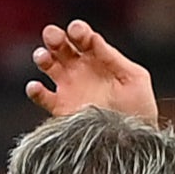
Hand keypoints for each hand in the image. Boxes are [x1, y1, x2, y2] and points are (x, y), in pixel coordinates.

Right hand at [27, 20, 158, 121]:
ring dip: (42, 57)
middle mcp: (80, 69)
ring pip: (47, 65)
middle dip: (54, 37)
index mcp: (98, 58)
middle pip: (60, 45)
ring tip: (44, 58)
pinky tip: (36, 87)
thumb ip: (114, 58)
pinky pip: (42, 96)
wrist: (134, 142)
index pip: (83, 37)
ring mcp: (69, 87)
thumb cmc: (139, 108)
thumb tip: (94, 39)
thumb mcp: (134, 79)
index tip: (77, 31)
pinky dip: (34, 90)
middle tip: (54, 37)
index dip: (78, 31)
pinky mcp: (61, 108)